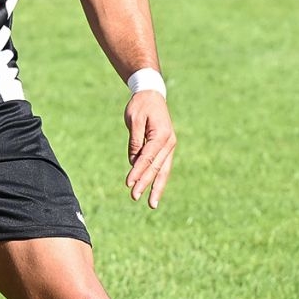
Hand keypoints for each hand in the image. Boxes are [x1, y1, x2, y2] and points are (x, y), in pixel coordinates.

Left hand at [124, 90, 175, 208]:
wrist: (152, 95)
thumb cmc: (141, 105)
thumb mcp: (134, 120)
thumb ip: (135, 140)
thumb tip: (134, 161)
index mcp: (162, 135)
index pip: (147, 158)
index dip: (138, 172)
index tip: (129, 184)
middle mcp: (169, 143)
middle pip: (157, 168)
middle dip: (146, 184)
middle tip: (135, 198)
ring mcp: (169, 146)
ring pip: (163, 171)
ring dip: (156, 187)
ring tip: (150, 204)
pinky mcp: (165, 148)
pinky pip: (162, 166)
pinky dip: (157, 178)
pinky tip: (152, 190)